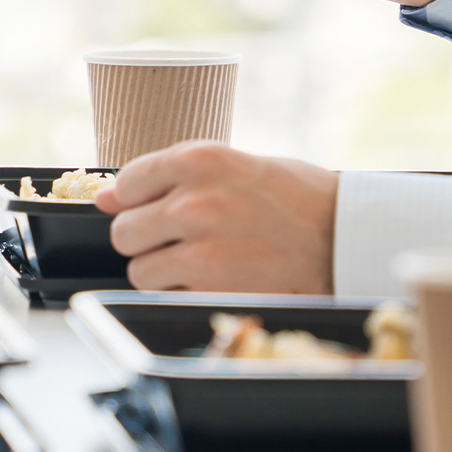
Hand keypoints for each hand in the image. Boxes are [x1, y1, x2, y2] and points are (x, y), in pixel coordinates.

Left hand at [94, 142, 338, 293]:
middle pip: (125, 229)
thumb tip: (106, 197)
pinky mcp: (209, 287)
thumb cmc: (299, 197)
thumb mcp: (238, 165)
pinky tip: (215, 277)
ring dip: (162, 269)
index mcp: (201, 158)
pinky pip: (165, 293)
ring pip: (139, 267)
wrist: (344, 237)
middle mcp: (194, 200)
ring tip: (202, 260)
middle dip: (147, 236)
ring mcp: (199, 247)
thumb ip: (171, 177)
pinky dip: (182, 291)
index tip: (154, 206)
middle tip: (184, 237)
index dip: (138, 198)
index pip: (129, 181)